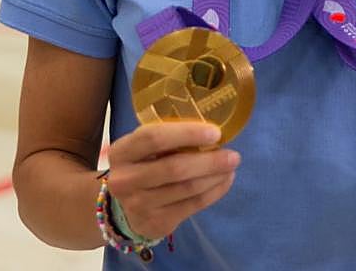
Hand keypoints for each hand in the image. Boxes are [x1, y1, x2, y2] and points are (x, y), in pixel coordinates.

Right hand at [105, 122, 238, 239]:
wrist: (123, 208)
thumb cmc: (141, 166)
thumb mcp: (142, 149)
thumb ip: (167, 139)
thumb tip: (212, 132)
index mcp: (121, 152)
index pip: (153, 138)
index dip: (187, 134)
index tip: (215, 132)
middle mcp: (125, 180)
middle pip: (174, 168)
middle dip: (209, 161)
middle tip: (234, 155)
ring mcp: (139, 204)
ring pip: (187, 188)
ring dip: (215, 177)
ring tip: (231, 166)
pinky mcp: (156, 223)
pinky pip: (193, 205)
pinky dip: (214, 192)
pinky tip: (225, 181)